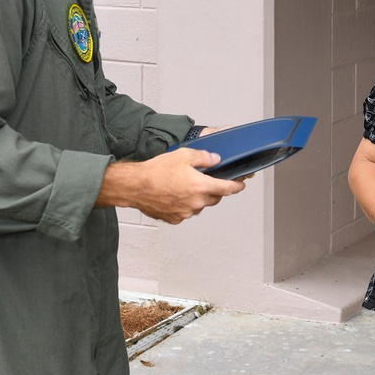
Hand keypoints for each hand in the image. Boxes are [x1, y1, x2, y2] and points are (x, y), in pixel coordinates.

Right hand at [102, 147, 245, 223]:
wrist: (135, 186)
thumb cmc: (155, 171)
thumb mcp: (183, 155)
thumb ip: (203, 158)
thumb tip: (215, 159)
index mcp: (201, 186)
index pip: (227, 189)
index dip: (236, 186)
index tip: (240, 185)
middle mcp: (196, 203)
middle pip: (214, 198)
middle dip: (214, 190)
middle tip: (205, 181)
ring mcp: (186, 213)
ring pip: (200, 206)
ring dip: (198, 198)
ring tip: (183, 186)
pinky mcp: (175, 218)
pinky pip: (186, 212)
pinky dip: (185, 205)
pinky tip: (175, 195)